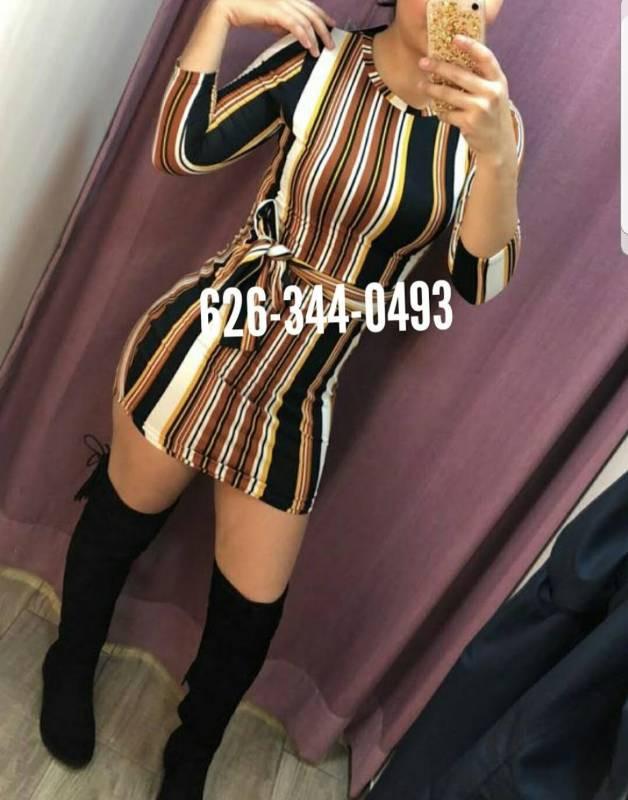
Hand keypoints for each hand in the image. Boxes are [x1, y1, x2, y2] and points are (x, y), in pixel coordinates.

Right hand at [217, 0, 335, 56]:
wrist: (229, 7)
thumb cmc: (248, 12)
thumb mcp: (271, 19)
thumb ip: (283, 24)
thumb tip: (295, 34)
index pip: (311, 6)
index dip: (323, 16)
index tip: (332, 27)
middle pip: (312, 13)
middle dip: (324, 30)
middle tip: (331, 44)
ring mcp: (281, 3)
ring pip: (306, 20)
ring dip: (315, 37)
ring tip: (319, 51)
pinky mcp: (275, 11)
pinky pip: (294, 25)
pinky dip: (303, 36)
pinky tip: (308, 46)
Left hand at [419, 35, 516, 168]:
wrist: (498, 144)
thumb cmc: (492, 114)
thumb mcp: (494, 93)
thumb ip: (481, 78)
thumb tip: (452, 62)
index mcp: (498, 81)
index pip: (486, 58)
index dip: (471, 46)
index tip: (454, 39)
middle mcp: (491, 93)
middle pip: (460, 74)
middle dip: (439, 67)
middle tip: (424, 62)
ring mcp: (480, 108)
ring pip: (449, 94)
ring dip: (432, 89)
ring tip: (422, 85)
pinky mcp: (469, 123)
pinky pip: (447, 113)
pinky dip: (441, 112)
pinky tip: (438, 110)